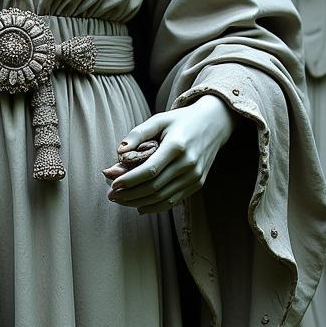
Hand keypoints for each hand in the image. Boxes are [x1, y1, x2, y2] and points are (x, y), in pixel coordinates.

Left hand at [104, 95, 236, 213]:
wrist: (214, 124)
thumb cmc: (181, 120)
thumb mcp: (159, 120)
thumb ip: (139, 133)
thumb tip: (119, 150)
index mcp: (177, 146)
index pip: (150, 170)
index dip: (130, 180)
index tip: (113, 184)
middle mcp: (188, 164)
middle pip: (154, 187)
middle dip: (130, 194)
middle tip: (111, 195)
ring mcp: (194, 176)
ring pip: (163, 197)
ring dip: (139, 202)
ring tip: (121, 201)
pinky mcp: (197, 184)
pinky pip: (174, 200)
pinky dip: (156, 206)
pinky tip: (140, 206)